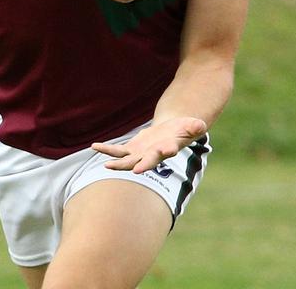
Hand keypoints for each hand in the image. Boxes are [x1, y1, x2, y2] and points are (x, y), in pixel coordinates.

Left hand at [91, 116, 207, 173]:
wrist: (171, 133)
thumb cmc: (183, 129)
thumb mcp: (191, 125)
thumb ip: (195, 126)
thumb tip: (201, 125)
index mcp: (167, 149)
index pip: (165, 153)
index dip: (162, 154)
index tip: (162, 154)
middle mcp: (153, 155)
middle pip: (145, 162)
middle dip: (138, 166)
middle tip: (133, 171)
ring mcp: (141, 155)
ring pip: (127, 161)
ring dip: (117, 163)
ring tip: (106, 165)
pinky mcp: (132, 150)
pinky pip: (117, 151)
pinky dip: (107, 150)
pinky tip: (94, 146)